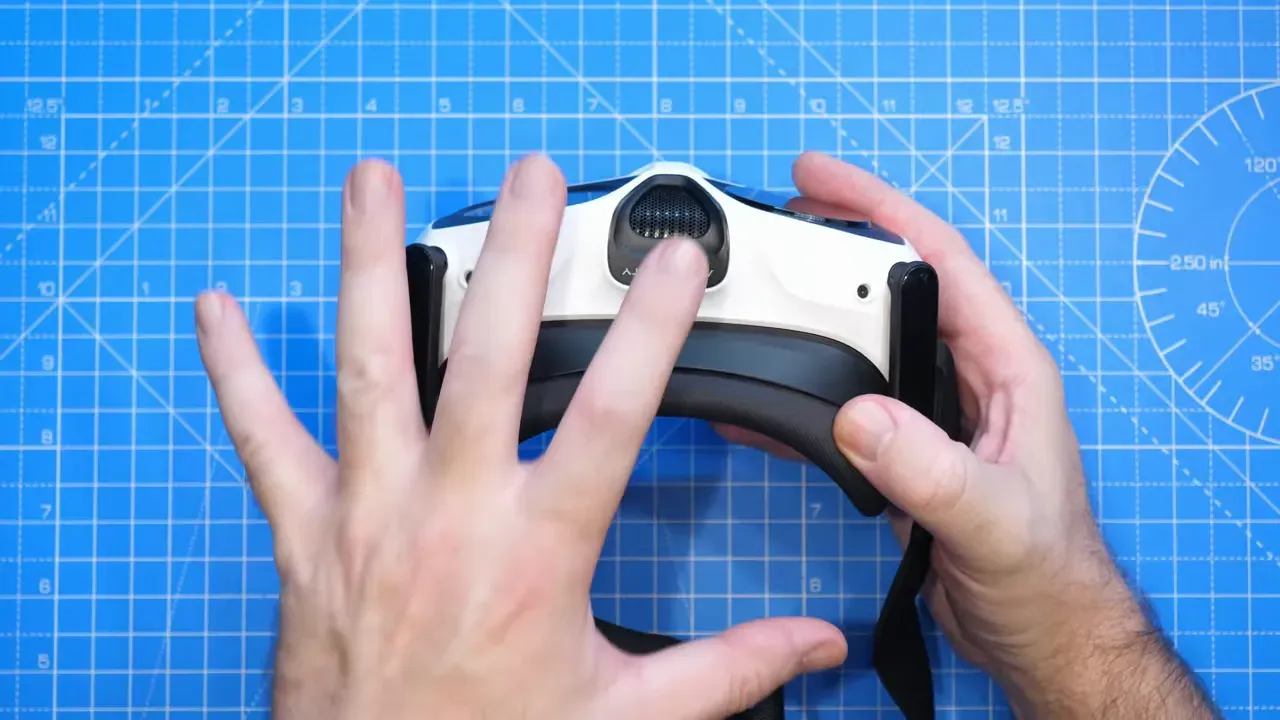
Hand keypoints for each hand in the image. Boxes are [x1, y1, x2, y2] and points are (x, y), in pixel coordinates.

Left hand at [195, 154, 848, 719]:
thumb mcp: (625, 717)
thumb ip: (726, 668)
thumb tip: (812, 645)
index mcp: (535, 552)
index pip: (608, 418)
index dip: (649, 332)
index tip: (673, 263)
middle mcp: (448, 514)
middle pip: (484, 359)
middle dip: (514, 258)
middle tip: (530, 178)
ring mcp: (369, 512)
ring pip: (370, 367)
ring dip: (373, 267)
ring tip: (374, 183)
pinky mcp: (307, 531)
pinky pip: (264, 439)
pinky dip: (237, 372)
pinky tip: (216, 310)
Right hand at [723, 151, 1216, 716]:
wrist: (1038, 635)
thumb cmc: (1045, 576)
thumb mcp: (993, 520)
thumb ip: (931, 470)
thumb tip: (858, 414)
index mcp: (1006, 365)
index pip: (940, 260)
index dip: (879, 208)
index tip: (817, 176)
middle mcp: (968, 374)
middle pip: (893, 286)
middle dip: (834, 246)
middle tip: (771, 224)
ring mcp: (933, 411)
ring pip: (864, 341)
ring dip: (812, 316)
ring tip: (757, 296)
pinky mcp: (906, 449)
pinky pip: (846, 401)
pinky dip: (802, 393)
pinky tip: (761, 399)